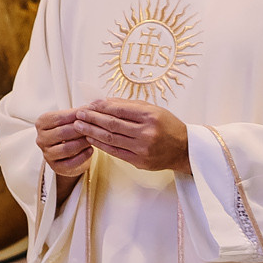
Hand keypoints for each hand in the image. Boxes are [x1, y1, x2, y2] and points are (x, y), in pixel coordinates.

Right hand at [33, 110, 92, 183]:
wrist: (67, 153)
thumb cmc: (69, 132)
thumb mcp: (70, 120)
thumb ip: (79, 112)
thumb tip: (92, 105)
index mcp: (41, 123)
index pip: (58, 118)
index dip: (75, 115)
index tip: (90, 112)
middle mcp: (41, 139)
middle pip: (62, 133)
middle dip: (80, 129)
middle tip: (93, 127)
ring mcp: (47, 154)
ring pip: (66, 148)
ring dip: (82, 143)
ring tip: (92, 138)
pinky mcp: (56, 167)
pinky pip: (71, 162)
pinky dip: (83, 156)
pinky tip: (91, 150)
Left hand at [75, 99, 191, 173]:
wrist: (184, 149)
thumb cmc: (167, 125)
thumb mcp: (152, 109)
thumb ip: (128, 105)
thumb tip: (102, 101)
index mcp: (150, 116)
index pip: (119, 110)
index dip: (100, 107)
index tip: (89, 104)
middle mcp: (147, 133)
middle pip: (111, 124)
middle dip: (92, 119)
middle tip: (78, 114)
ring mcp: (143, 149)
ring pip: (110, 139)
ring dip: (91, 132)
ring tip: (79, 126)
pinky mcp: (140, 162)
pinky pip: (115, 152)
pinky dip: (101, 145)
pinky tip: (91, 139)